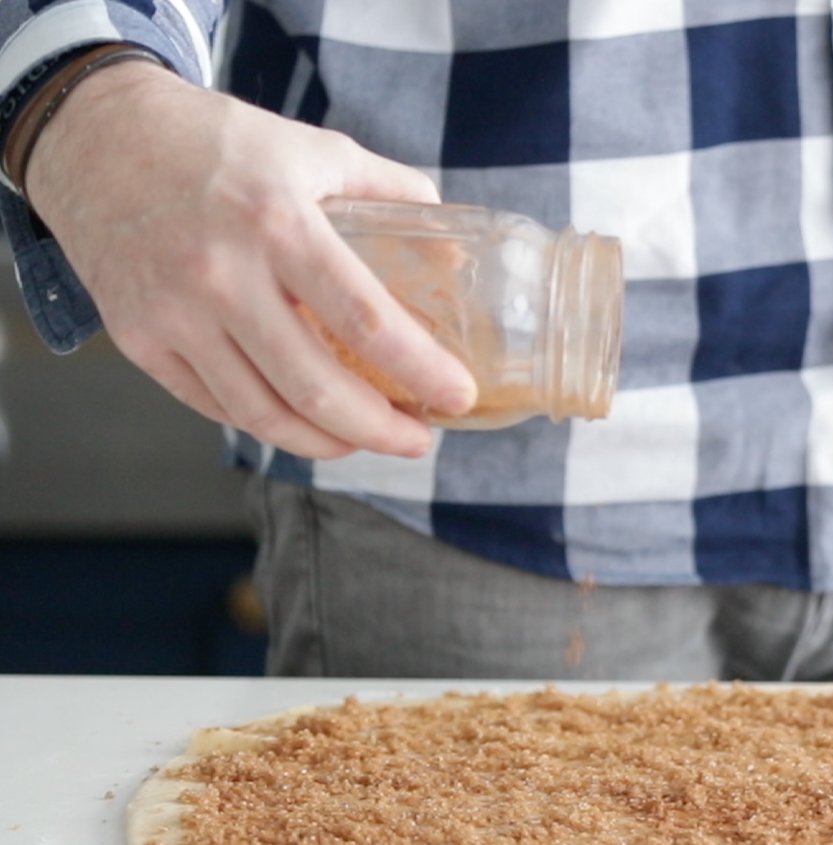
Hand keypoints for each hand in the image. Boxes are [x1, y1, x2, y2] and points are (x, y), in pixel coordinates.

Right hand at [26, 62, 474, 458]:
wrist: (95, 135)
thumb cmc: (214, 142)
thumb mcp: (312, 148)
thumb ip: (390, 191)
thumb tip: (454, 250)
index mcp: (276, 223)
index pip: (364, 318)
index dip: (418, 369)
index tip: (458, 396)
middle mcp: (221, 275)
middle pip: (314, 387)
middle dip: (380, 430)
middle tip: (419, 440)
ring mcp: (173, 313)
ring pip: (261, 413)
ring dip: (327, 442)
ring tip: (366, 440)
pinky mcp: (138, 338)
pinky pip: (213, 404)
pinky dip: (266, 423)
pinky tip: (303, 422)